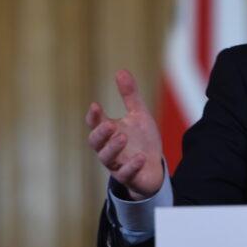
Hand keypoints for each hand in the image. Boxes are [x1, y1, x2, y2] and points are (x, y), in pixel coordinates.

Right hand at [86, 69, 163, 199]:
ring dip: (113, 147)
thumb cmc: (142, 141)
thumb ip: (130, 96)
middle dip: (100, 133)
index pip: (95, 123)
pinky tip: (140, 157)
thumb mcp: (139, 115)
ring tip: (122, 136)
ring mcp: (116, 163)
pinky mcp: (128, 176)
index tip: (95, 106)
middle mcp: (108, 148)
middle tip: (110, 124)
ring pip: (106, 158)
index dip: (93, 116)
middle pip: (95, 142)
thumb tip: (120, 70)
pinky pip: (125, 174)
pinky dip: (131, 166)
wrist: (153, 168)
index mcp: (108, 132)